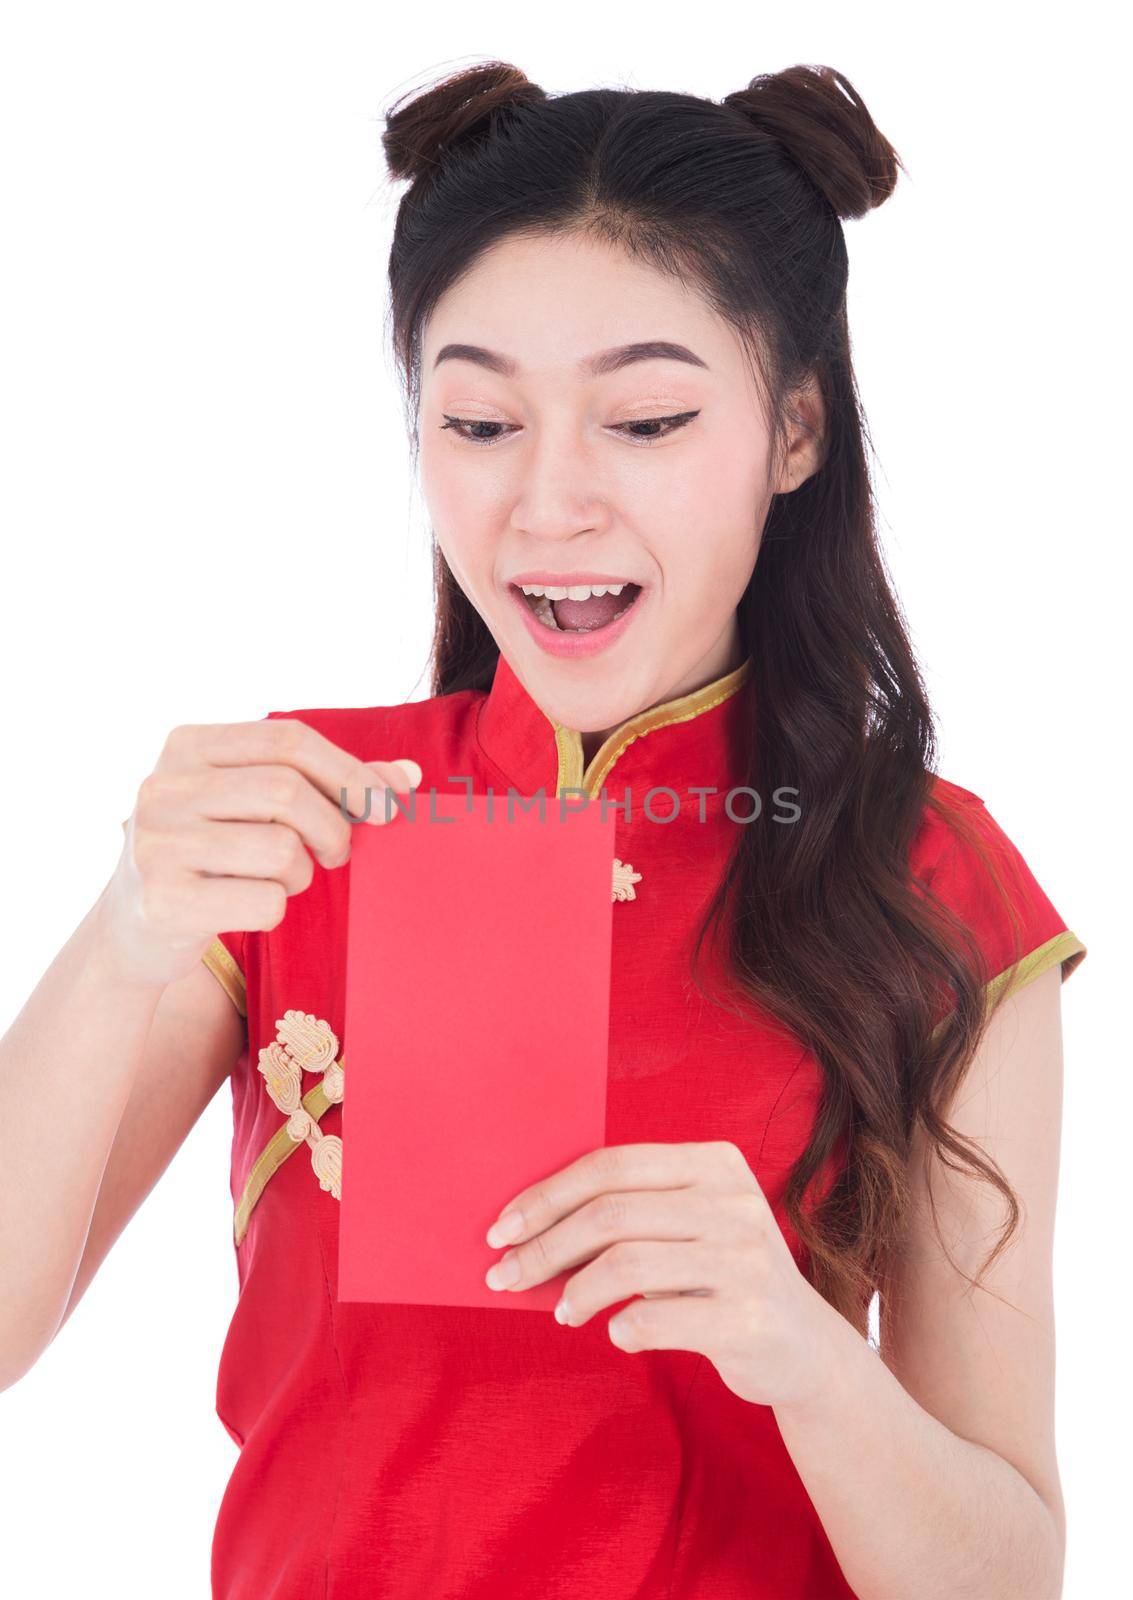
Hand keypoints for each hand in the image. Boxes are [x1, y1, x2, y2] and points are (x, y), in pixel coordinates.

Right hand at [102, 718, 421, 990]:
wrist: (136, 928)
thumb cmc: (215, 855)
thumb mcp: (256, 805)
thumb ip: (328, 784)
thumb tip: (408, 776)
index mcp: (187, 746)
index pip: (289, 740)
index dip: (349, 772)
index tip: (386, 805)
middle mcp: (162, 787)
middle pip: (288, 791)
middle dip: (334, 826)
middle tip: (337, 853)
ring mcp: (156, 844)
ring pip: (281, 850)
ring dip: (301, 874)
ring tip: (281, 880)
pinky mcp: (163, 901)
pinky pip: (263, 902)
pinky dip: (274, 910)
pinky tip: (248, 907)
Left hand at [484, 1140, 850, 1407]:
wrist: (804, 1348)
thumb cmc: (721, 1278)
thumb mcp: (688, 1227)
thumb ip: (631, 1213)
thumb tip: (528, 1228)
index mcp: (715, 1163)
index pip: (612, 1166)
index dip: (548, 1195)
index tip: (502, 1228)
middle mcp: (735, 1202)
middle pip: (612, 1212)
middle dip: (545, 1246)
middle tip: (505, 1275)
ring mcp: (747, 1259)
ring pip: (627, 1263)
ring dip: (576, 1292)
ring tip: (562, 1313)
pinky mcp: (750, 1318)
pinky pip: (654, 1319)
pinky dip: (621, 1328)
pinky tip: (618, 1334)